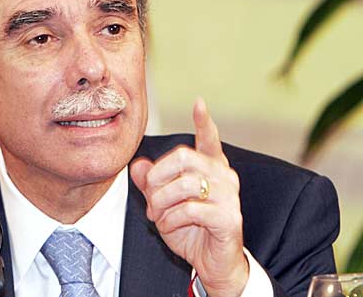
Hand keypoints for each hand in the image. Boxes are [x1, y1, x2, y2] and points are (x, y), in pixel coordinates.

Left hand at [130, 98, 247, 296]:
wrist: (212, 263)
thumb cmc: (189, 229)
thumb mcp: (162, 203)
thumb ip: (150, 182)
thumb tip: (137, 164)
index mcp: (210, 168)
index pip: (209, 139)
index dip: (204, 122)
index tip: (199, 103)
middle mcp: (224, 176)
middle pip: (183, 156)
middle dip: (157, 177)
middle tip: (150, 198)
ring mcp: (229, 196)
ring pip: (183, 184)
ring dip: (161, 203)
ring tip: (158, 216)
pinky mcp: (229, 218)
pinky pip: (190, 209)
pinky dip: (171, 219)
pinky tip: (169, 226)